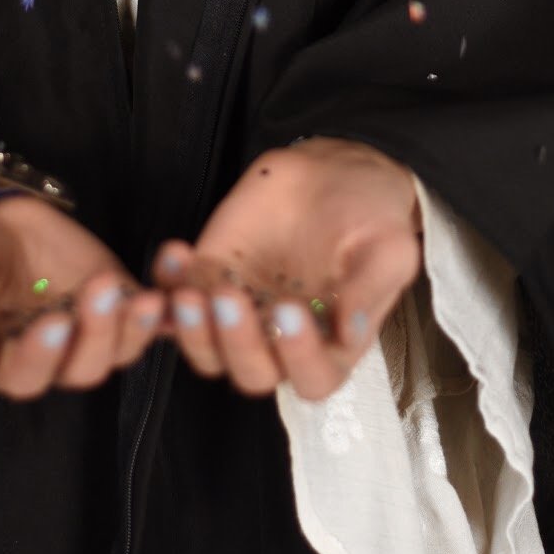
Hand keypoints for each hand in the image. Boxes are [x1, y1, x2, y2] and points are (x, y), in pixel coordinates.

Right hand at [0, 193, 165, 400]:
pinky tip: (172, 279)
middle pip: (84, 367)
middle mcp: (49, 354)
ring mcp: (86, 325)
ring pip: (121, 346)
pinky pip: (144, 309)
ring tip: (146, 297)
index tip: (54, 321)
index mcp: (0, 361)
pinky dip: (165, 304)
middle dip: (98, 334)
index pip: (27, 377)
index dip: (42, 356)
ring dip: (136, 326)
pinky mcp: (113, 293)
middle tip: (102, 290)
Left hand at [151, 137, 422, 401]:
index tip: (291, 310)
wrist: (335, 175)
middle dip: (236, 342)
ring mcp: (240, 315)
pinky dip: (166, 285)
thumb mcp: (387, 250)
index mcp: (332, 348)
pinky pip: (175, 300)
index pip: (312, 378)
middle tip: (229, 299)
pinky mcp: (208, 280)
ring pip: (205, 350)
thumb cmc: (370, 219)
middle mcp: (280, 343)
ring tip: (189, 291)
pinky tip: (175, 253)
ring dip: (192, 330)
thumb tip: (352, 332)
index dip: (298, 355)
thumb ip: (369, 291)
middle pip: (250, 373)